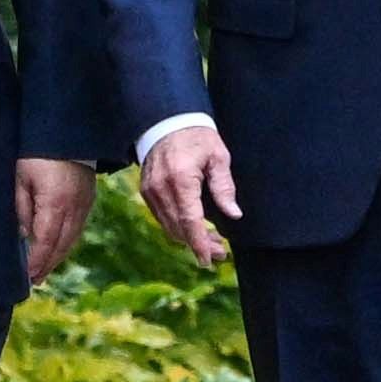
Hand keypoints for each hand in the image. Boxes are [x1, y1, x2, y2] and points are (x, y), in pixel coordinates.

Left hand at [16, 156, 97, 285]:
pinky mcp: (89, 198)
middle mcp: (74, 207)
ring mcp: (85, 203)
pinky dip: (67, 241)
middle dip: (48, 264)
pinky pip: (78, 227)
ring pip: (72, 238)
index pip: (46, 241)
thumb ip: (22, 207)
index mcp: (55, 202)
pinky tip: (57, 247)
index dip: (37, 261)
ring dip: (58, 255)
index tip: (28, 276)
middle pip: (62, 245)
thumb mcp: (21, 177)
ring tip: (44, 269)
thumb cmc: (36, 151)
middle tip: (35, 280)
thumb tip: (24, 233)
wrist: (66, 131)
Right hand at [138, 124, 245, 267]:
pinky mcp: (146, 191)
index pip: (190, 221)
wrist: (167, 121)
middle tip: (221, 252)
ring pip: (169, 226)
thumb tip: (234, 215)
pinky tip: (194, 227)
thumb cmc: (197, 137)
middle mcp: (161, 189)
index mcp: (181, 179)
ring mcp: (150, 191)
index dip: (200, 244)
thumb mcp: (218, 157)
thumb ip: (224, 187)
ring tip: (212, 241)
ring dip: (189, 238)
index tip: (209, 260)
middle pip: (179, 229)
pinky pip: (162, 217)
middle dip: (199, 244)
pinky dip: (178, 227)